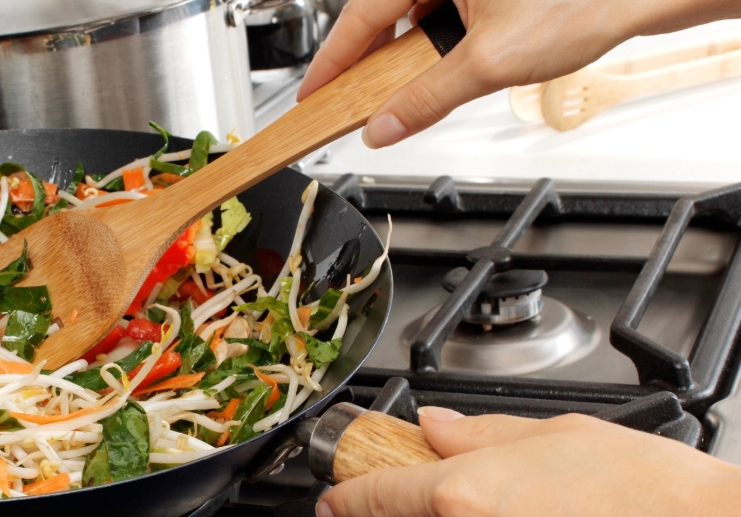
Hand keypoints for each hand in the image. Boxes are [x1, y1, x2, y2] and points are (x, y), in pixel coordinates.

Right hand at [298, 0, 740, 147]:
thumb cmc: (583, 2)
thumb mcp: (489, 64)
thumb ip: (426, 99)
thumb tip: (384, 126)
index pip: (361, 14)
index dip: (331, 61)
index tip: (312, 93)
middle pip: (385, 13)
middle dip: (370, 62)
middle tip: (354, 104)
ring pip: (416, 14)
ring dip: (408, 55)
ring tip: (408, 93)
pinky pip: (444, 11)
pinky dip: (437, 44)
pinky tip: (444, 71)